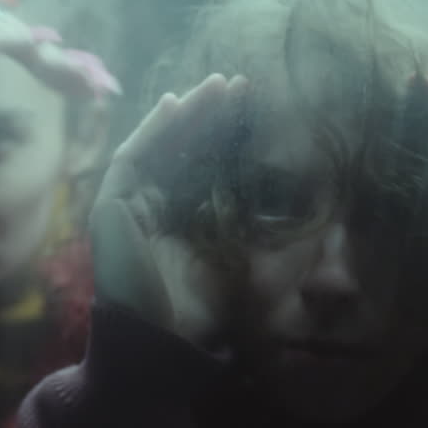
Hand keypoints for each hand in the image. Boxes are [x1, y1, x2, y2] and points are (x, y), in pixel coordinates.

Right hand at [89, 74, 248, 349]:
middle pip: (183, 148)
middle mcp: (154, 208)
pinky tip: (175, 106)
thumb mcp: (249, 261)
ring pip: (159, 146)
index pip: (206, 164)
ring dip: (186, 115)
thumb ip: (272, 232)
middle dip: (209, 115)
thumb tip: (316, 203)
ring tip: (216, 88)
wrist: (161, 343)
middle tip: (239, 84)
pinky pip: (130, 160)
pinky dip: (150, 132)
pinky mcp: (111, 209)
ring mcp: (130, 207)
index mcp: (182, 218)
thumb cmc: (201, 312)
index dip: (227, 134)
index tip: (255, 106)